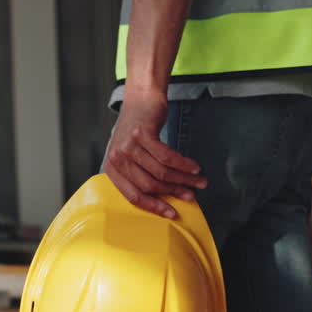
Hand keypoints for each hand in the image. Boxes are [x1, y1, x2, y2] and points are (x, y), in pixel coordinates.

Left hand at [103, 96, 206, 217]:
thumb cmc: (139, 129)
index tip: (172, 213)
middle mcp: (117, 158)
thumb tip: (165, 197)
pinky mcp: (143, 135)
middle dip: (174, 192)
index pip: (132, 196)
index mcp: (112, 169)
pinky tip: (194, 167)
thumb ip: (140, 175)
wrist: (141, 98)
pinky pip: (167, 157)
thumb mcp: (131, 155)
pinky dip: (183, 164)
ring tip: (199, 181)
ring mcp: (129, 146)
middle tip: (192, 195)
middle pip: (149, 185)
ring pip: (161, 172)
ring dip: (184, 178)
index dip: (154, 207)